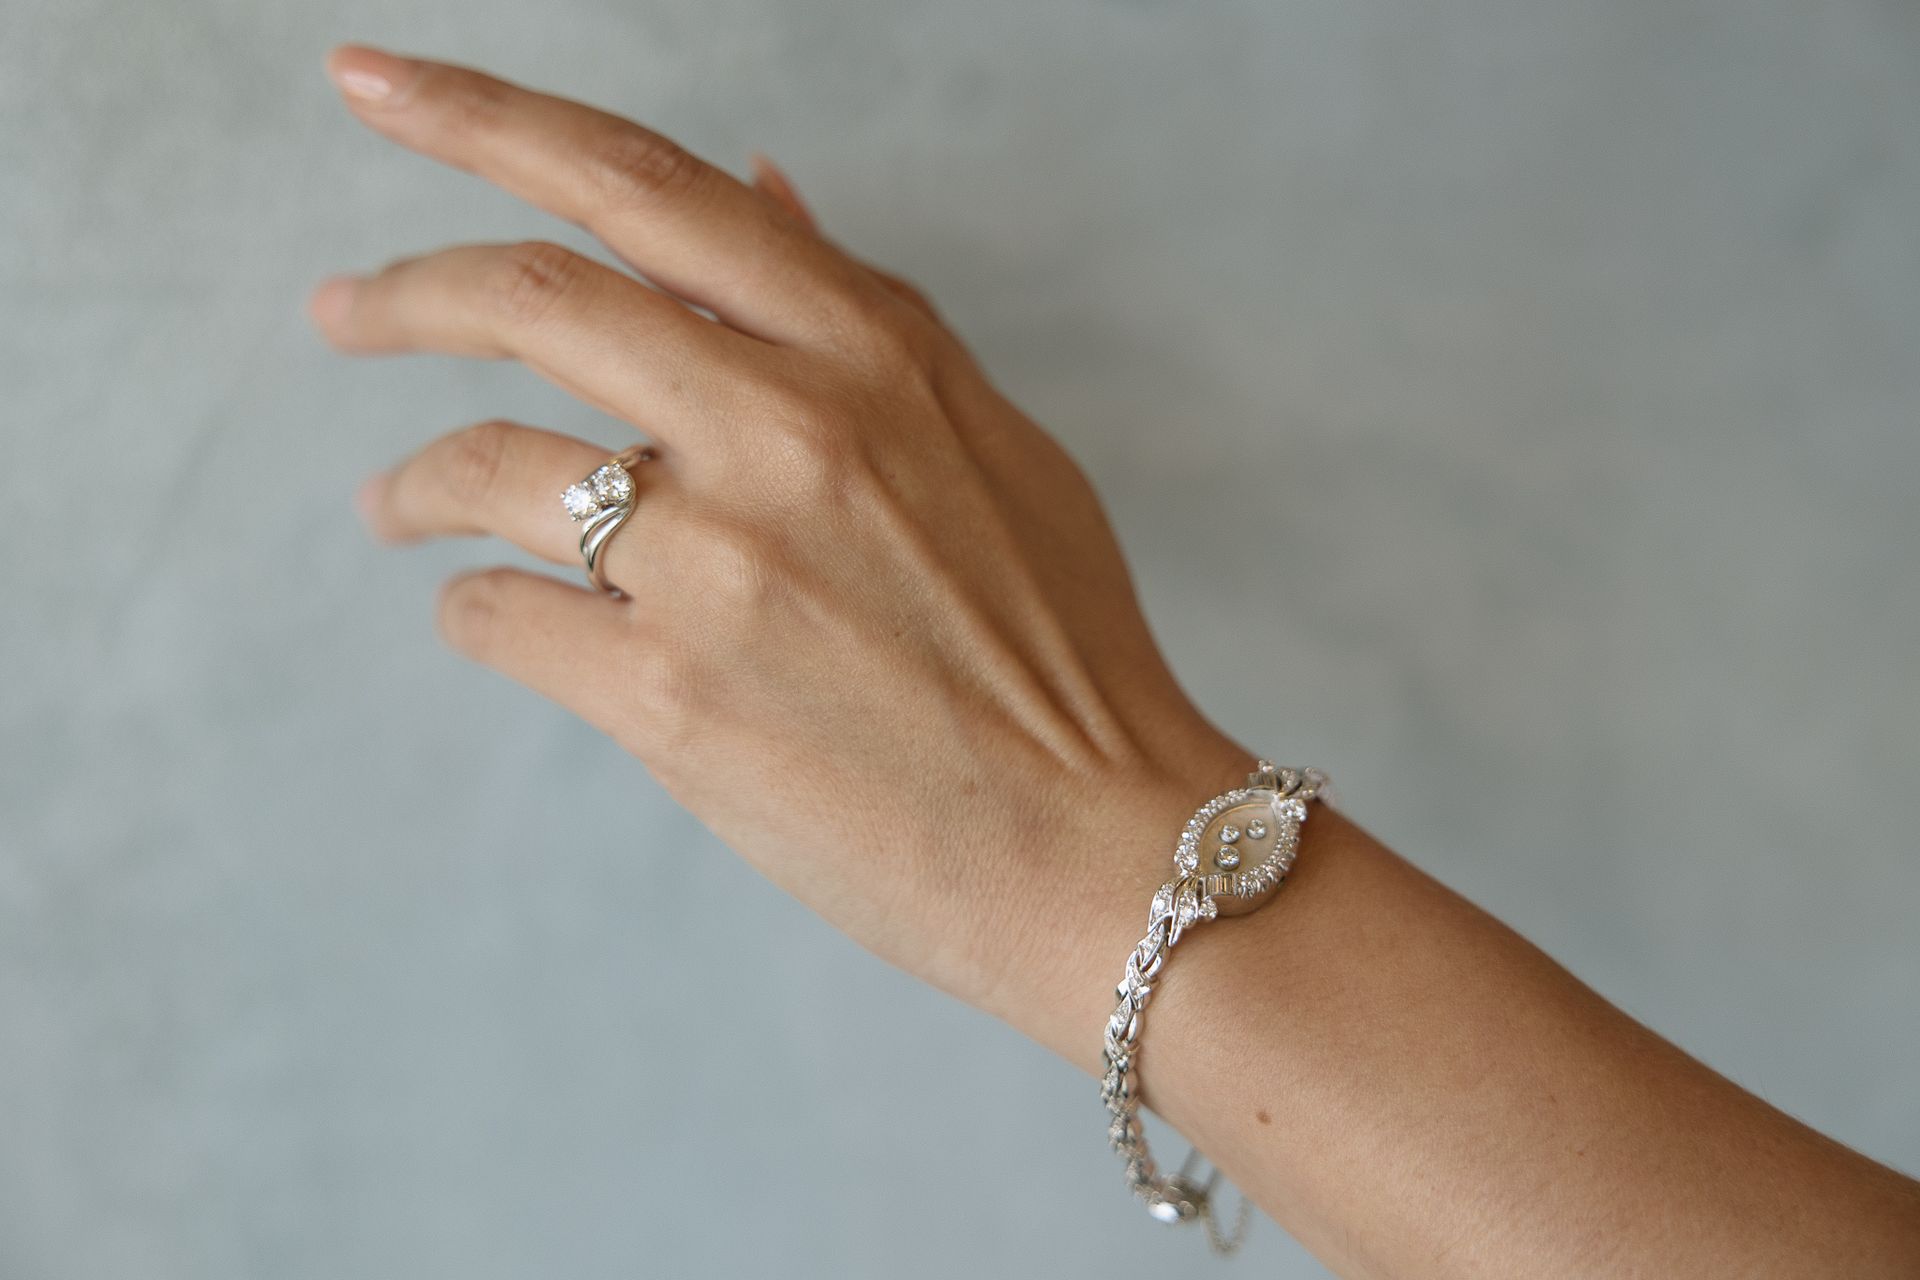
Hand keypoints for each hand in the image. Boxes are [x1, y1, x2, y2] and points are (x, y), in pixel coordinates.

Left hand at [311, 45, 1251, 1059]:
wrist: (1101, 846)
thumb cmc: (1063, 652)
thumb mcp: (992, 444)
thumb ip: (862, 317)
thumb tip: (755, 186)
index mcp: (872, 353)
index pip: (644, 187)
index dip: (488, 117)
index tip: (378, 81)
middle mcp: (788, 430)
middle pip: (530, 297)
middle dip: (401, 293)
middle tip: (341, 312)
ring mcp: (725, 565)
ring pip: (484, 466)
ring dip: (411, 482)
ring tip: (391, 508)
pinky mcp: (673, 701)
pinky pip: (501, 618)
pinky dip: (473, 611)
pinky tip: (496, 621)